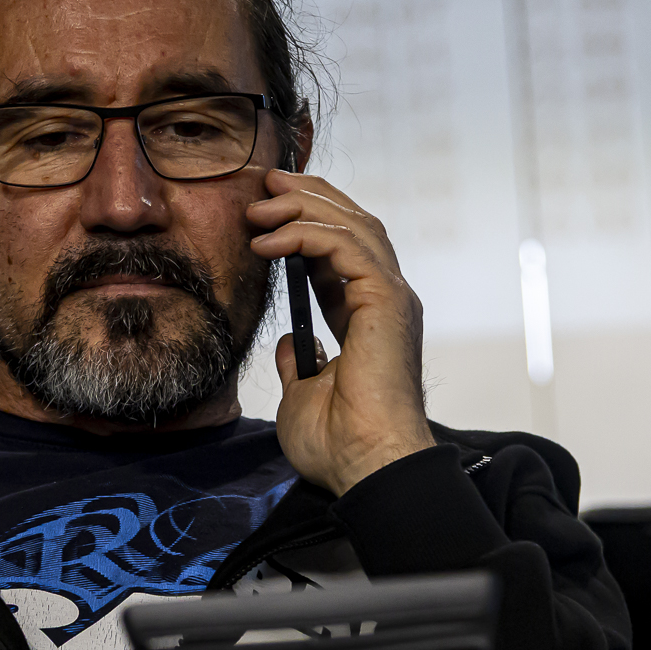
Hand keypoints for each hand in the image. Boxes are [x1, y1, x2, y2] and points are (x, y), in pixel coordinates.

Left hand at [247, 169, 435, 496]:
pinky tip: (270, 239)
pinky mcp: (388, 301)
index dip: (305, 223)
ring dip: (303, 207)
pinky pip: (348, 246)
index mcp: (369, 318)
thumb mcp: (302, 394)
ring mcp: (391, 298)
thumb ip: (300, 362)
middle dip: (308, 197)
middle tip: (264, 184)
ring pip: (354, 225)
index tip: (264, 211)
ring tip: (258, 207)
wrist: (363, 465)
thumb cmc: (339, 444)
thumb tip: (291, 342)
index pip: (342, 251)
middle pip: (354, 225)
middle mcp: (387, 300)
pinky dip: (307, 233)